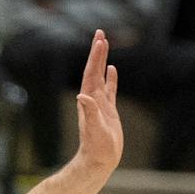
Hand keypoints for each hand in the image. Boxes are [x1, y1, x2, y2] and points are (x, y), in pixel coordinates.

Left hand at [70, 31, 120, 179]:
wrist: (98, 161)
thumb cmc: (96, 148)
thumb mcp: (93, 129)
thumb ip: (89, 112)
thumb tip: (82, 96)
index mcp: (89, 100)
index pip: (92, 73)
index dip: (95, 56)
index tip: (100, 39)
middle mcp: (92, 99)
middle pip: (95, 69)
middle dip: (97, 51)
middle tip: (100, 32)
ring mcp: (100, 104)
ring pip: (101, 76)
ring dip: (103, 60)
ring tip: (104, 44)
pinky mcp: (108, 111)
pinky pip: (109, 90)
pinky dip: (111, 78)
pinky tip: (112, 69)